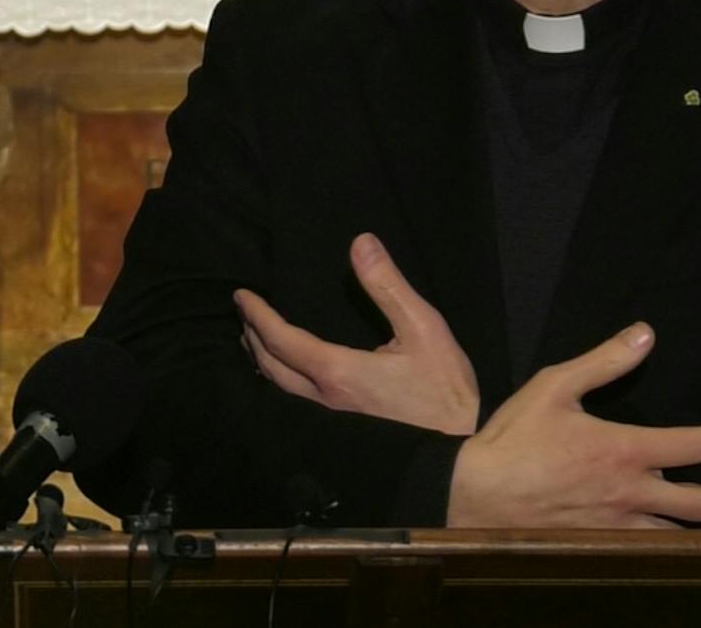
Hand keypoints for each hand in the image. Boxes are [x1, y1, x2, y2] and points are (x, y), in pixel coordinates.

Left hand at [235, 232, 479, 435]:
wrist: (459, 456)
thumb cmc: (445, 393)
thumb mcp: (425, 330)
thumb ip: (388, 287)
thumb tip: (360, 244)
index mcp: (337, 373)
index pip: (281, 339)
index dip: (257, 315)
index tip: (241, 296)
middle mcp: (323, 401)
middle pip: (270, 365)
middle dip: (253, 335)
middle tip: (244, 313)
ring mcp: (329, 424)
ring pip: (278, 390)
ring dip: (261, 360)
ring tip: (254, 340)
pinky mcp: (339, 437)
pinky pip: (293, 405)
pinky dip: (278, 383)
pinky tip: (286, 377)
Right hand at [447, 322, 700, 528]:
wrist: (474, 493)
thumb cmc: (514, 439)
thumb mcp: (553, 386)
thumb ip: (603, 362)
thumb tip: (644, 334)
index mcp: (624, 449)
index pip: (694, 445)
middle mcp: (632, 492)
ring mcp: (620, 524)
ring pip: (682, 536)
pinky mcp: (602, 544)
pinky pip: (649, 551)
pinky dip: (673, 550)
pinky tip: (684, 550)